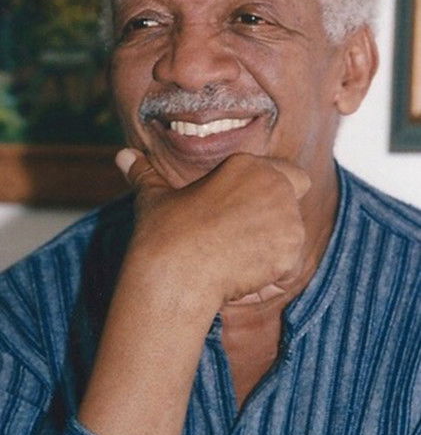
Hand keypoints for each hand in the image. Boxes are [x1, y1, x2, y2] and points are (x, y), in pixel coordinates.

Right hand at [116, 148, 309, 308]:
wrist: (173, 274)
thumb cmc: (163, 232)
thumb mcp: (153, 197)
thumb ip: (144, 174)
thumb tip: (122, 156)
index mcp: (247, 165)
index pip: (282, 172)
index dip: (266, 191)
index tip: (242, 212)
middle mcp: (274, 186)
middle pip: (296, 192)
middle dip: (280, 210)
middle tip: (245, 233)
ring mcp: (287, 220)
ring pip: (294, 233)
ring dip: (273, 246)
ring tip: (233, 259)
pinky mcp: (291, 254)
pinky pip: (289, 266)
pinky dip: (271, 276)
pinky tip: (239, 278)